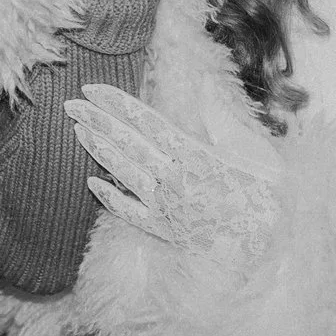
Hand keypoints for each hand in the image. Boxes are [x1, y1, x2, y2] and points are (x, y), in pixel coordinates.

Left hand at [65, 83, 276, 258]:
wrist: (265, 251)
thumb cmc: (267, 197)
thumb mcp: (254, 151)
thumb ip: (223, 119)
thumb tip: (203, 84)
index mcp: (194, 155)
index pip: (146, 121)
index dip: (116, 103)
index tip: (92, 88)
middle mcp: (174, 179)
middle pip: (127, 143)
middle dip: (97, 120)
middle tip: (69, 102)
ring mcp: (166, 206)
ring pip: (123, 172)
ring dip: (98, 150)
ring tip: (76, 129)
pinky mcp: (164, 229)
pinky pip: (129, 212)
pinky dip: (109, 197)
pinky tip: (91, 183)